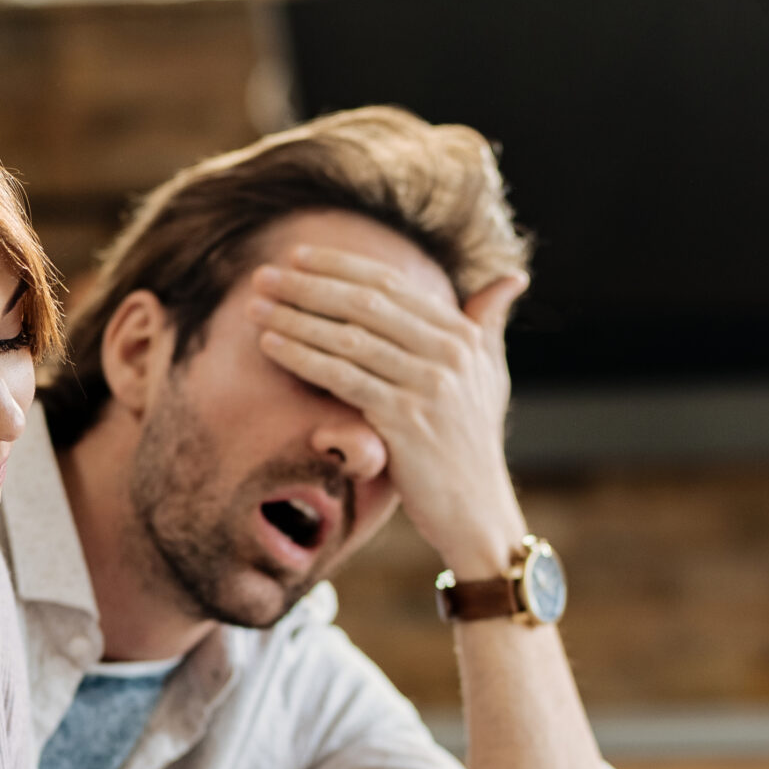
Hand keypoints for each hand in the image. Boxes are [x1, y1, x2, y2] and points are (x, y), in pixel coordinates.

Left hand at [250, 247, 532, 577]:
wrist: (477, 510)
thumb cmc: (473, 443)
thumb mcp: (490, 376)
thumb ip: (488, 324)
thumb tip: (512, 279)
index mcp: (462, 335)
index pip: (391, 285)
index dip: (339, 266)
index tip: (297, 257)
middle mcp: (448, 354)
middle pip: (364, 304)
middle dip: (307, 285)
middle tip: (262, 275)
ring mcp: (428, 386)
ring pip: (348, 338)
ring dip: (296, 318)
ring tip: (256, 307)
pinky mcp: (405, 421)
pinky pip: (343, 378)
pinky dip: (303, 357)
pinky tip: (272, 345)